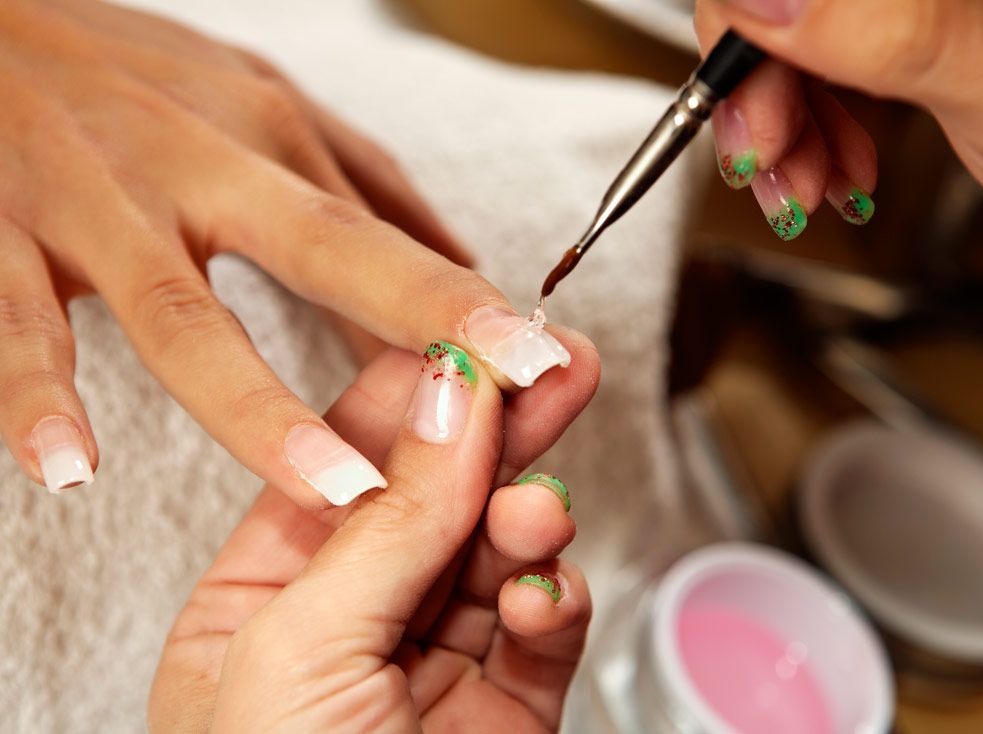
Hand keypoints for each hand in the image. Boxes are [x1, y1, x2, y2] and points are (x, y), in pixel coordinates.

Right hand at [0, 0, 566, 504]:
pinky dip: (34, 397)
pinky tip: (65, 469)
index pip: (376, 228)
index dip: (459, 295)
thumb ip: (359, 181)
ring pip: (178, 315)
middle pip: (316, 247)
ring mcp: (95, 205)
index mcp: (262, 136)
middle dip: (413, 318)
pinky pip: (14, 326)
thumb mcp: (256, 97)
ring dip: (254, 406)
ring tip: (332, 486)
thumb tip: (461, 254)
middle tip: (490, 402)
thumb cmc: (129, 72)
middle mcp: (193, 168)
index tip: (542, 356)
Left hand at [149, 337, 598, 732]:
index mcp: (258, 606)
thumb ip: (389, 521)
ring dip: (527, 518)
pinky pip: (542, 629)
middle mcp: (347, 628)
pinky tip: (542, 593)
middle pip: (435, 498)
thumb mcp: (300, 648)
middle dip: (501, 431)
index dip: (414, 395)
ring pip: (497, 555)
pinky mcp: (505, 711)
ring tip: (541, 505)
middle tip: (556, 365)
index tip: (473, 340)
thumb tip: (452, 399)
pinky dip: (554, 600)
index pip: (346, 467)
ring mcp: (429, 668)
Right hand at [695, 0, 982, 260]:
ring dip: (774, 128)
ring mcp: (896, 5)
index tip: (759, 110)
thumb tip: (760, 3)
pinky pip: (807, 73)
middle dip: (757, 93)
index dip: (747, 27)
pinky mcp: (891, 35)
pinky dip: (801, 136)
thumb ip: (898, 32)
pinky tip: (832, 171)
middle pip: (772, 5)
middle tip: (773, 164)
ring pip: (779, 41)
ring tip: (808, 185)